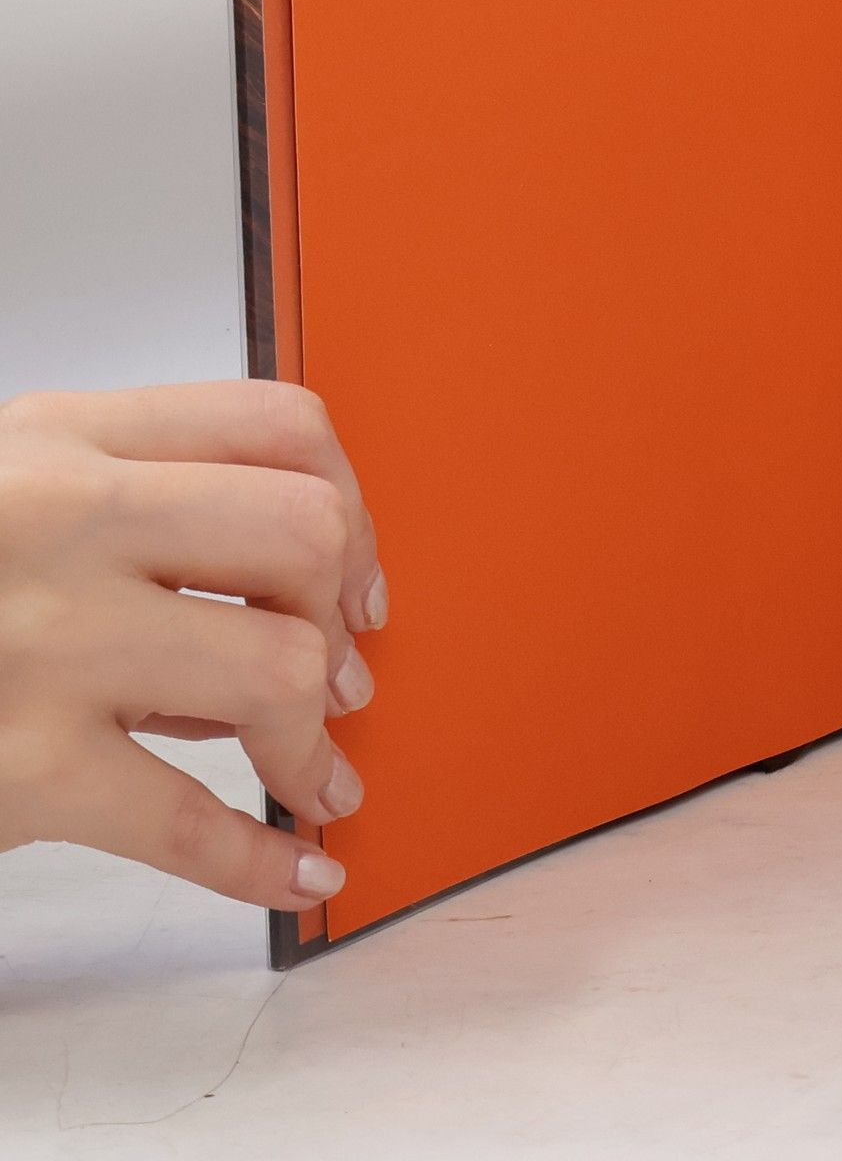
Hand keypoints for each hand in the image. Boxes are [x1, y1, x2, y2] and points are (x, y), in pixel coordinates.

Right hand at [0, 381, 383, 908]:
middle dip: (341, 612)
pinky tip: (294, 870)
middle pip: (300, 532)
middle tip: (342, 674)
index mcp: (62, 439)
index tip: (353, 571)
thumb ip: (130, 507)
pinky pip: (187, 822)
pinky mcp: (19, 768)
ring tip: (314, 774)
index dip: (350, 504)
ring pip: (275, 670)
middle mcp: (60, 521)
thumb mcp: (3, 493)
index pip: (278, 425)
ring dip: (314, 742)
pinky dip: (261, 860)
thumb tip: (280, 596)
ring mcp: (42, 643)